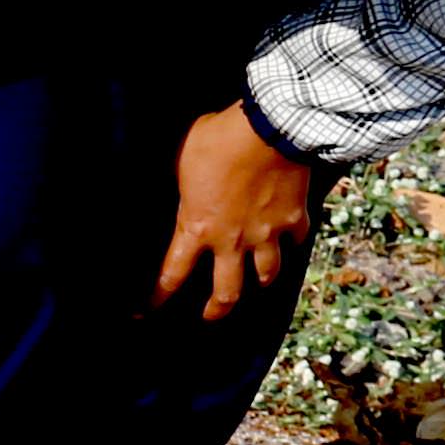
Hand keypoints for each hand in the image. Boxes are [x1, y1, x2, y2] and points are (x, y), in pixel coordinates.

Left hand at [158, 102, 319, 318]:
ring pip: (267, 274)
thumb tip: (181, 183)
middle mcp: (233, 240)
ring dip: (261, 280)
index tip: (146, 312)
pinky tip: (293, 241)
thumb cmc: (219, 139)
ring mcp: (267, 233)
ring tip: (259, 282)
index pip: (172, 273)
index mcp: (197, 228)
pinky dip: (294, 242)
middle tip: (210, 316)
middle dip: (217, 309)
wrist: (271, 128)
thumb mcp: (182, 160)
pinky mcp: (295, 219)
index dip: (158, 297)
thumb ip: (183, 184)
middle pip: (226, 293)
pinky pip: (297, 240)